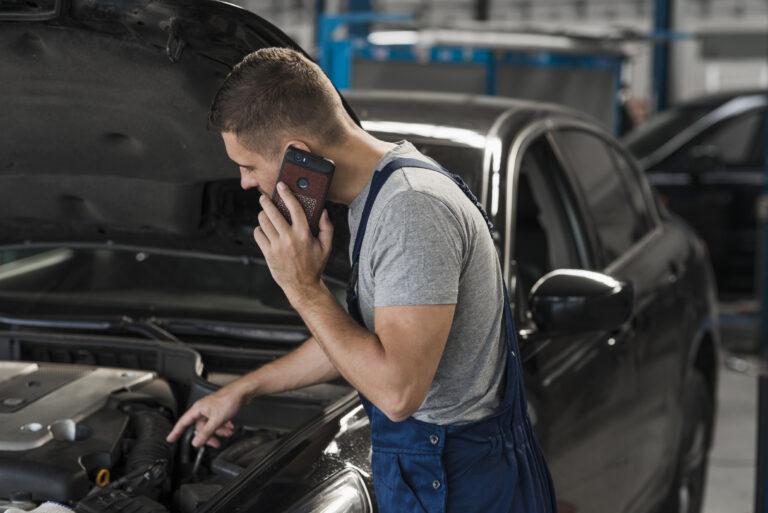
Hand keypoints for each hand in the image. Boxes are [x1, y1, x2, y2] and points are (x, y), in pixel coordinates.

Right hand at [166, 384, 243, 447]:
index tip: (170, 439)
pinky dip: (222, 425)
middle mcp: (203, 409)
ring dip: (218, 431)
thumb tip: (196, 441)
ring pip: (210, 424)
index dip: (176, 431)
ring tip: (227, 433)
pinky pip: (217, 421)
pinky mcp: (219, 409)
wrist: (242, 392)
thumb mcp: (217, 420)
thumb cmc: (229, 399)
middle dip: (208, 435)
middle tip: (215, 443)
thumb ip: (206, 432)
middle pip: (200, 427)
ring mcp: (211, 409)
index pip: (183, 422)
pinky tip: (229, 427)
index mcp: (198, 409)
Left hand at [254, 182, 333, 298]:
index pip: (295, 208)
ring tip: (265, 215)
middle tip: (265, 198)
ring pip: (263, 222)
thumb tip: (323, 211)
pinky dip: (259, 230)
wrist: (302, 286)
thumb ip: (327, 227)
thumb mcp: (326, 246)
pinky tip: (265, 231)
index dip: (287, 194)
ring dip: (263, 215)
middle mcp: (289, 238)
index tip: (281, 185)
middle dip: (267, 202)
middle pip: (273, 212)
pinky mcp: (268, 253)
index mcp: (304, 234)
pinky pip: (258, 234)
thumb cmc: (314, 265)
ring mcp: (277, 246)